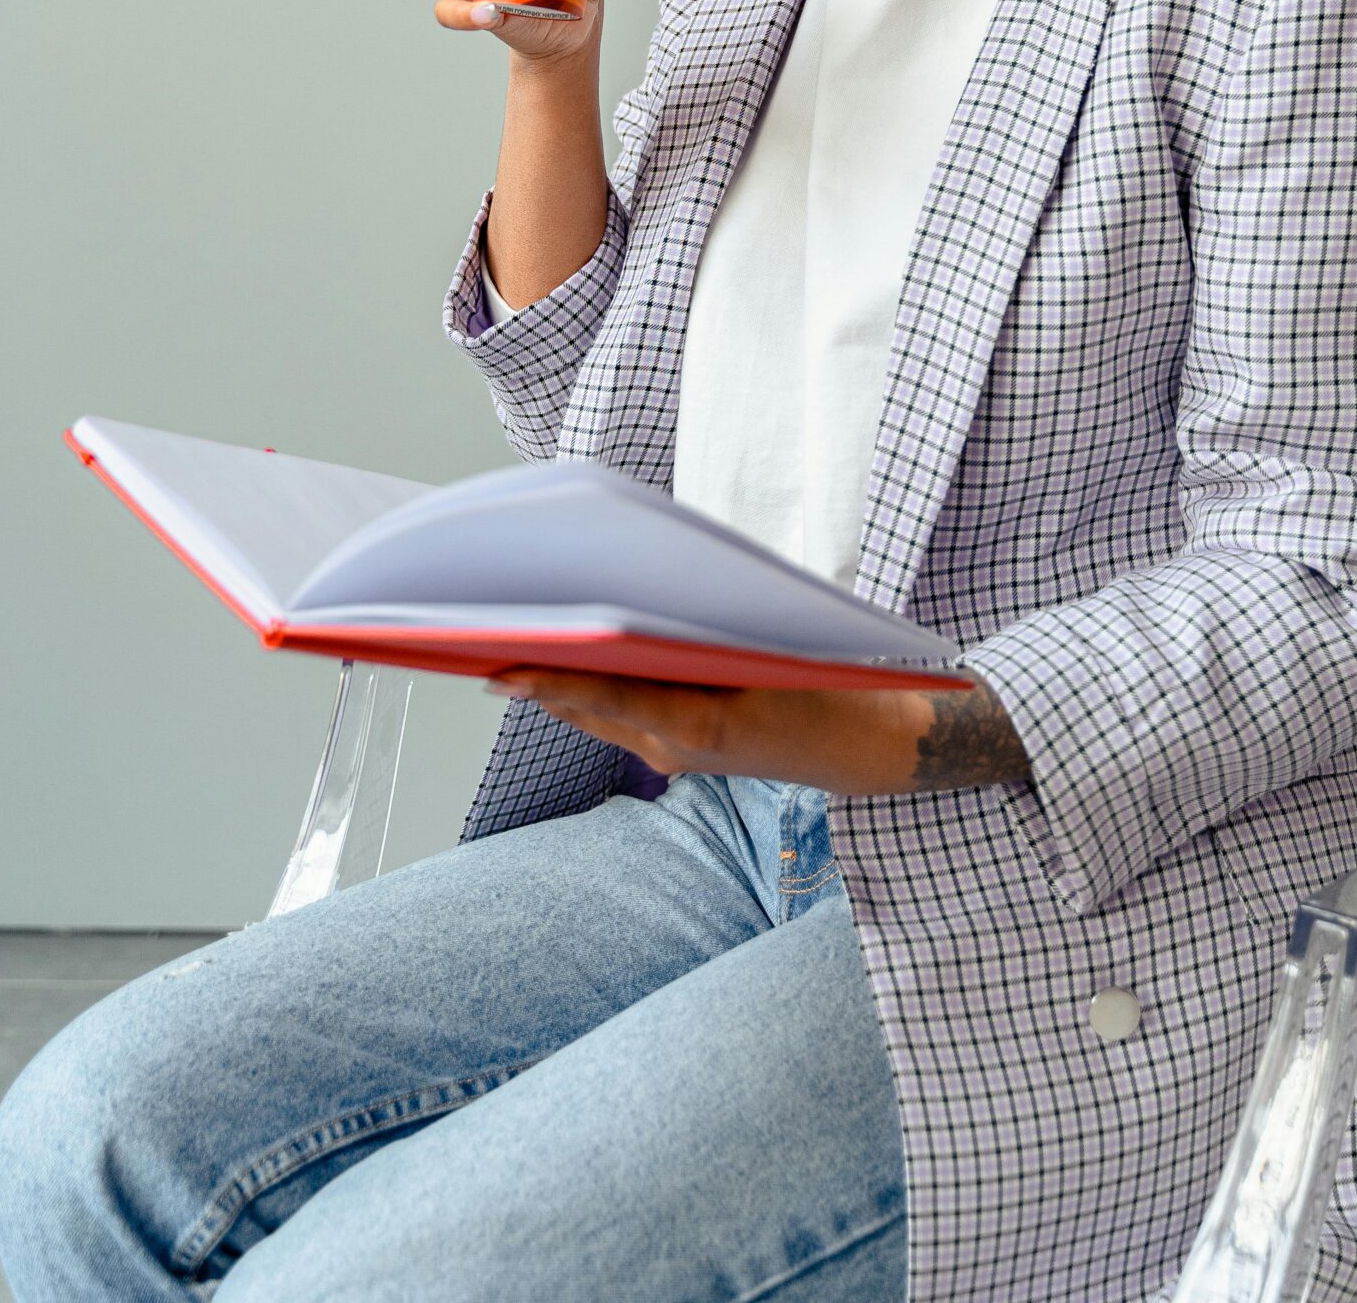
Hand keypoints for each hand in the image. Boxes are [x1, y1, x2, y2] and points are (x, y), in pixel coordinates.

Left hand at [482, 669, 1030, 795]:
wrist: (874, 746)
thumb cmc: (830, 687)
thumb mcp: (768, 652)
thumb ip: (696, 635)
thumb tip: (629, 604)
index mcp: (694, 725)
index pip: (601, 696)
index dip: (545, 677)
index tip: (496, 662)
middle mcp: (675, 746)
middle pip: (587, 705)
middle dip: (536, 673)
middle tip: (482, 641)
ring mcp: (678, 753)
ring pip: (600, 713)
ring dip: (558, 682)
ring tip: (508, 643)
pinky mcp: (686, 749)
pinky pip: (624, 716)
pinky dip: (594, 690)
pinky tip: (572, 659)